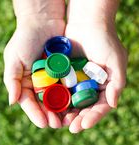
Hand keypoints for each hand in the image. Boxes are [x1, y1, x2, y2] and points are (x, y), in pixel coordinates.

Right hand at [3, 0, 65, 127]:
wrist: (43, 22)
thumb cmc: (25, 39)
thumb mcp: (14, 58)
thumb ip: (12, 80)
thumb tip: (12, 101)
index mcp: (26, 82)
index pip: (30, 102)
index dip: (36, 113)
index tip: (44, 123)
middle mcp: (40, 82)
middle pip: (45, 103)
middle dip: (51, 114)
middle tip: (59, 124)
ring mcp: (53, 78)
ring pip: (58, 97)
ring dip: (63, 108)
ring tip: (69, 118)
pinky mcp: (64, 71)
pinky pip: (68, 85)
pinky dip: (71, 95)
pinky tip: (76, 103)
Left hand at [62, 0, 127, 132]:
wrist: (87, 24)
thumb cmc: (104, 40)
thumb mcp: (116, 61)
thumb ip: (117, 82)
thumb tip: (113, 103)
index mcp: (104, 85)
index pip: (100, 106)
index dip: (93, 117)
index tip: (83, 124)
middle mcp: (91, 85)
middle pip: (85, 107)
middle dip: (78, 118)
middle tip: (70, 127)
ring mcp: (78, 80)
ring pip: (72, 101)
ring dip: (66, 112)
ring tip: (59, 121)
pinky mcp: (66, 74)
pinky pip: (61, 88)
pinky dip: (57, 98)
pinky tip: (52, 106)